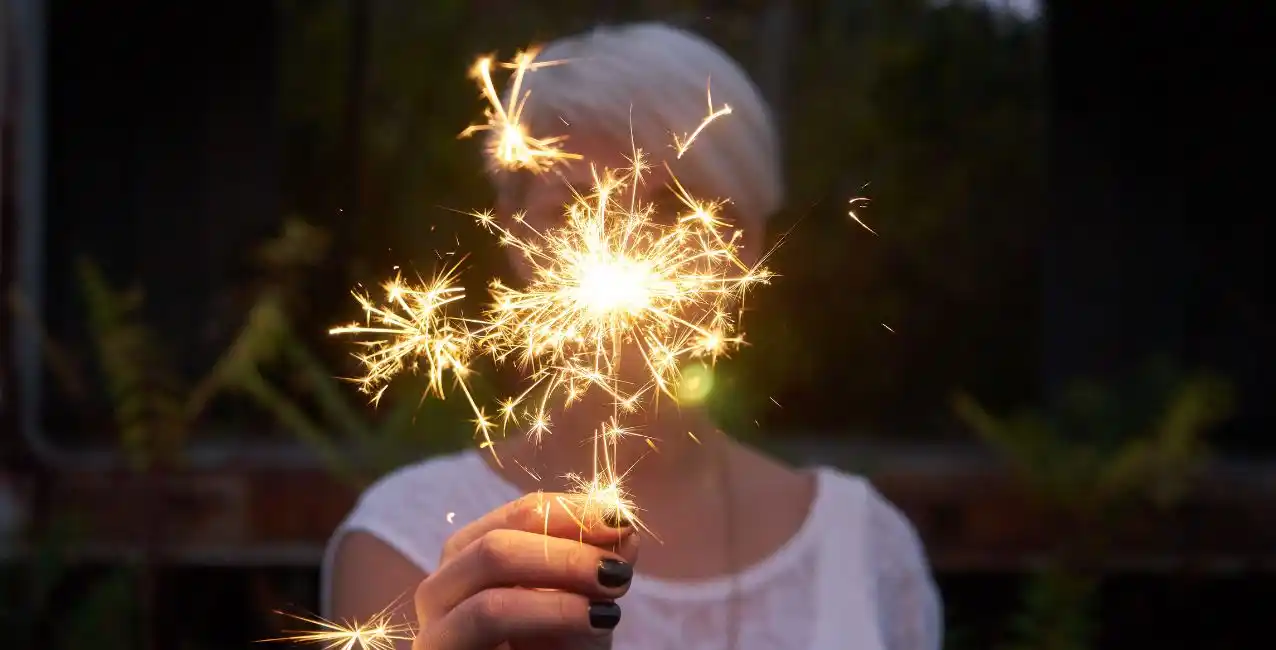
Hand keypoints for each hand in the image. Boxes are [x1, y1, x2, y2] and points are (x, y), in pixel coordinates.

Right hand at [413, 493, 638, 649]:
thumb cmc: (557, 648)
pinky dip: (546, 619)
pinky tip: (593, 622)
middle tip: (615, 571)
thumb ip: (599, 561)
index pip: (520, 515)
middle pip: (493, 548)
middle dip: (564, 554)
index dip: (572, 511)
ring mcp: (436, 632)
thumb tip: (621, 526)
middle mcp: (443, 588)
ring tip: (608, 606)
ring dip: (555, 600)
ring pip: (488, 599)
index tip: (620, 521)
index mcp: (474, 556)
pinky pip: (488, 630)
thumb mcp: (586, 601)